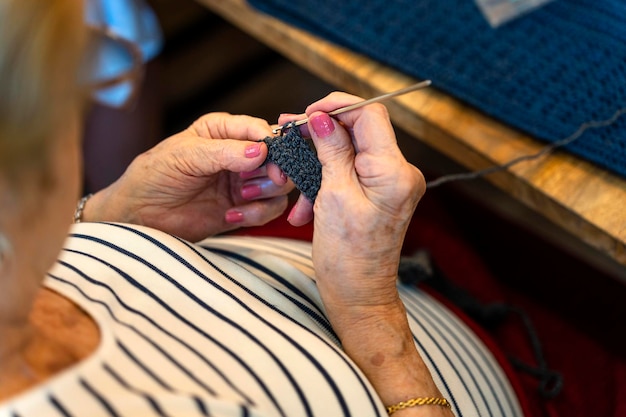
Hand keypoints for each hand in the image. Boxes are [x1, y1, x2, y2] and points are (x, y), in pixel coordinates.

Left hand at [85, 112, 293, 240]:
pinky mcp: (243, 207)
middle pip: (279, 158)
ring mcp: (243, 182)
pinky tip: (232, 216)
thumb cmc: (154, 176)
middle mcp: (238, 154)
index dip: (271, 144)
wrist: (140, 216)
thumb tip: (260, 152)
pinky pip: (268, 209)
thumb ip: (224, 152)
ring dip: (266, 194)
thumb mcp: (185, 156)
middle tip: (262, 183)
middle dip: (274, 172)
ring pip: (279, 185)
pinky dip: (257, 214)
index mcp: (223, 130)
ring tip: (242, 198)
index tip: (269, 159)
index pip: (260, 129)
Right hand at [279, 94, 451, 415]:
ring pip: (350, 153)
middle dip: (322, 134)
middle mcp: (400, 174)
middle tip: (290, 137)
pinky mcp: (380, 195)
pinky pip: (351, 174)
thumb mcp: (332, 197)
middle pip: (359, 131)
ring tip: (293, 188)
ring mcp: (391, 185)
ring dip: (319, 164)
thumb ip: (331, 150)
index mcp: (394, 171)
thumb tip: (322, 116)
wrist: (358, 296)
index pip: (369, 114)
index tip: (305, 115)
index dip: (336, 107)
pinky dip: (326, 182)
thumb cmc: (347, 257)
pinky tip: (304, 208)